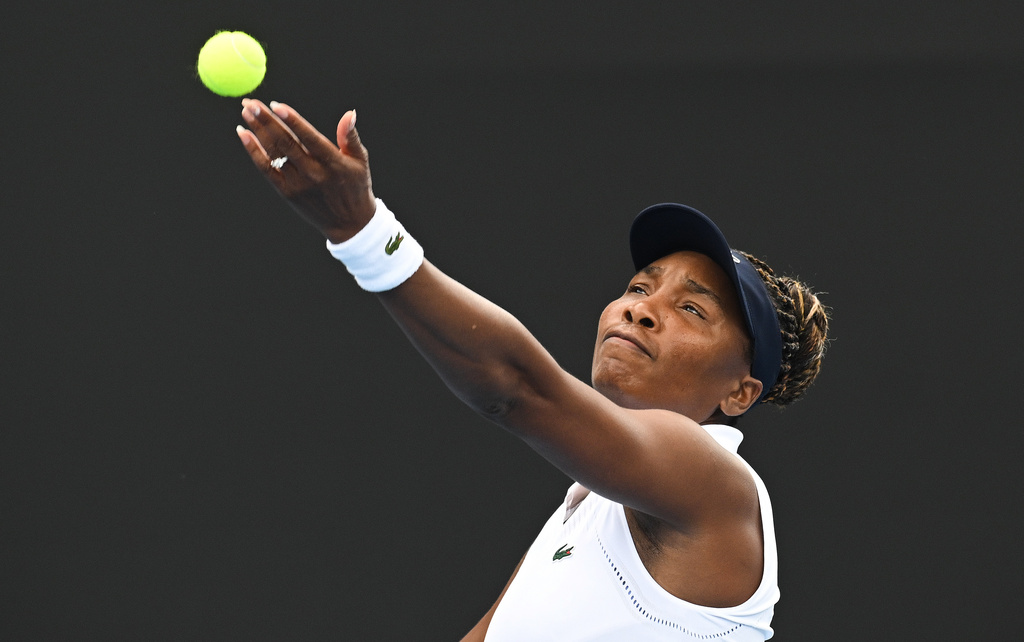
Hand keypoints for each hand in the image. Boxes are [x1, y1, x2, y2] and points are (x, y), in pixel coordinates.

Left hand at [236, 99, 375, 242]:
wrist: (349, 224)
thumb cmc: (356, 187)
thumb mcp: (360, 161)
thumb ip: (350, 136)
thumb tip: (349, 113)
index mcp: (333, 163)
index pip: (309, 137)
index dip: (291, 120)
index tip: (276, 105)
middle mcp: (314, 174)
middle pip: (286, 142)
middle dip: (266, 120)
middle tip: (251, 103)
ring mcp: (298, 185)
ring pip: (273, 153)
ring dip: (257, 130)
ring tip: (246, 111)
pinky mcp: (287, 193)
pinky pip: (266, 169)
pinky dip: (253, 151)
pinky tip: (244, 134)